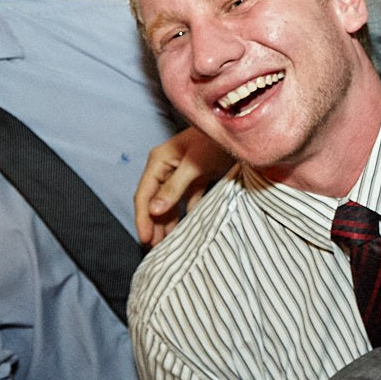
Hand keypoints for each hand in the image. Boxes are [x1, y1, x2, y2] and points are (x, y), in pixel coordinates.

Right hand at [135, 127, 234, 244]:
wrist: (238, 130)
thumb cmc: (212, 141)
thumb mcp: (192, 165)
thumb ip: (173, 188)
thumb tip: (154, 210)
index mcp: (158, 162)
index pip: (144, 195)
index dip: (143, 218)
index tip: (145, 239)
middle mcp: (166, 168)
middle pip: (155, 202)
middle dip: (154, 225)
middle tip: (156, 249)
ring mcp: (181, 173)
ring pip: (170, 203)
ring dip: (169, 222)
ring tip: (168, 244)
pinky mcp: (197, 177)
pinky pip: (188, 200)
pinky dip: (188, 213)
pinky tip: (189, 228)